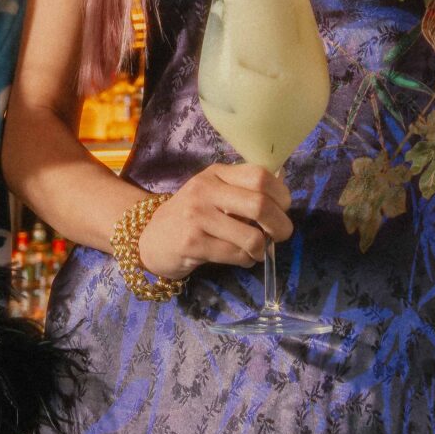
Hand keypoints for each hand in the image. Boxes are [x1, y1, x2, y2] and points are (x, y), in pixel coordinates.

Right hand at [136, 164, 292, 280]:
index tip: (283, 208)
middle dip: (280, 225)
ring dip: (262, 248)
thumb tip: (283, 182)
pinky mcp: (192, 243)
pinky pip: (235, 255)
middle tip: (281, 235)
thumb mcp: (214, 191)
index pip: (259, 175)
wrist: (151, 238)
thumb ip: (244, 187)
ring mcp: (197, 216)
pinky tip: (241, 258)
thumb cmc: (191, 215)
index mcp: (216, 173)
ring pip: (251, 236)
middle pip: (260, 204)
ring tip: (257, 251)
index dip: (281, 194)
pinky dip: (246, 260)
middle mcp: (205, 189)